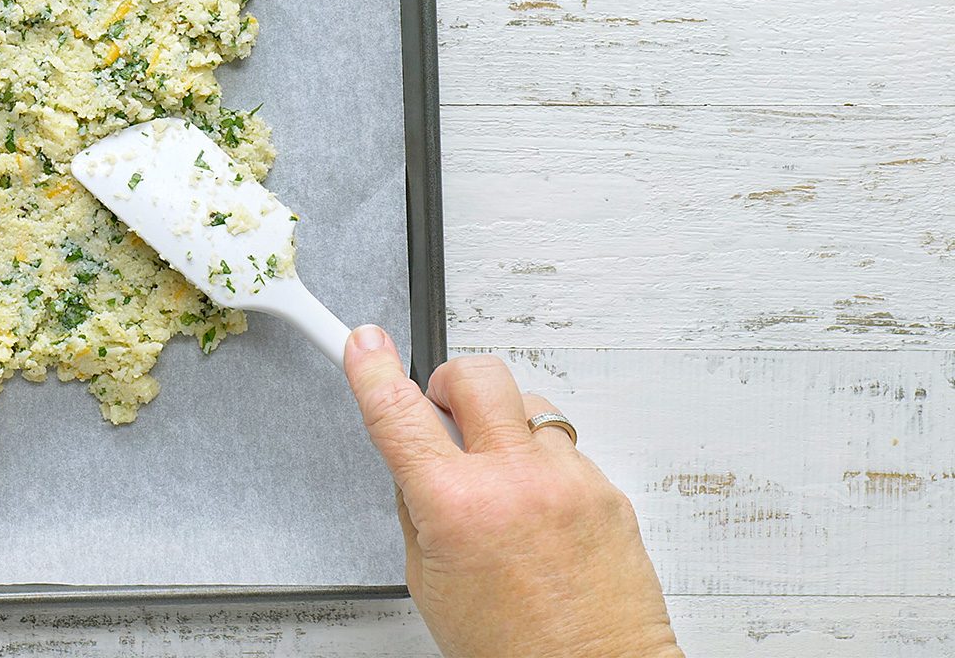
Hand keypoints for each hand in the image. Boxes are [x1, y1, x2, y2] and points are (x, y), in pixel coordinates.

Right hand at [344, 326, 682, 657]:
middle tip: (445, 412)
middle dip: (451, 383)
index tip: (365, 344)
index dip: (372, 369)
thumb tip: (417, 462)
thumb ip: (419, 508)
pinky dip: (544, 469)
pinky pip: (565, 450)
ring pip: (528, 407)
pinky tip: (540, 512)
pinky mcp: (607, 491)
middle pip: (477, 376)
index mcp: (458, 506)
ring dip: (504, 429)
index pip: (399, 413)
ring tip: (503, 481)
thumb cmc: (515, 648)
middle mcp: (516, 482)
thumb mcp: (430, 581)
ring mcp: (569, 481)